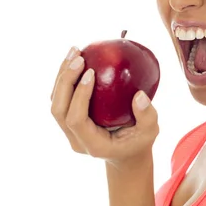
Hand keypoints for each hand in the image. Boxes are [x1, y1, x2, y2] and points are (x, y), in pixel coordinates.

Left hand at [50, 47, 159, 166]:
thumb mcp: (150, 131)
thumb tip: (139, 95)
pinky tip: (75, 59)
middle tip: (79, 57)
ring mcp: (70, 131)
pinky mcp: (69, 120)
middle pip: (59, 110)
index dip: (80, 95)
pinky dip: (64, 77)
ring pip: (55, 102)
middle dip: (65, 81)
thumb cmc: (139, 142)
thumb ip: (147, 116)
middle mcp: (76, 139)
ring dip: (62, 75)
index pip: (76, 120)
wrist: (126, 154)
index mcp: (93, 144)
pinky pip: (60, 98)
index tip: (91, 72)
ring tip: (75, 51)